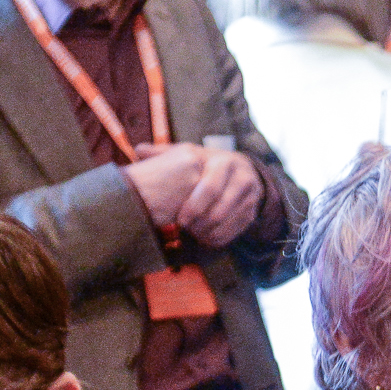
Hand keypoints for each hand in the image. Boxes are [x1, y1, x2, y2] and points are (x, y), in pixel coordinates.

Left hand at [125, 142, 261, 246]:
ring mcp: (249, 197)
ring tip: (192, 234)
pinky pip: (234, 232)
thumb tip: (138, 150)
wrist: (243, 170)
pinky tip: (204, 238)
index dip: (192, 207)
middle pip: (218, 210)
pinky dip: (217, 239)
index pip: (209, 188)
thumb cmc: (208, 164)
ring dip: (207, 234)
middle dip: (198, 224)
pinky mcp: (252, 212)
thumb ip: (165, 153)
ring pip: (226, 223)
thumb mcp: (190, 154)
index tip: (179, 219)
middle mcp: (241, 178)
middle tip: (184, 229)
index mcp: (223, 161)